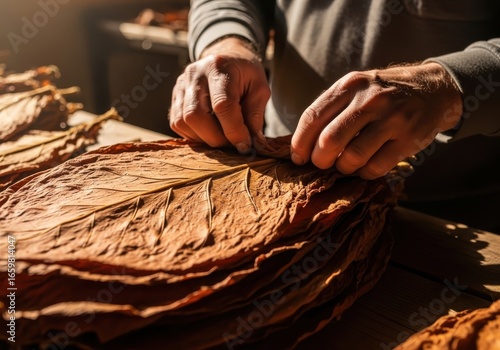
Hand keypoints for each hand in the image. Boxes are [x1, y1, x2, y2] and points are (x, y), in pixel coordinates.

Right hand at [169, 37, 269, 152]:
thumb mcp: (260, 88)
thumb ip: (256, 114)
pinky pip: (177, 124)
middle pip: (196, 116)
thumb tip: (253, 142)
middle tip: (233, 144)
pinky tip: (209, 132)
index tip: (245, 145)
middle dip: (216, 138)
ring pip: (183, 122)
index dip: (234, 130)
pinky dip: (194, 135)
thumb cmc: (245, 74)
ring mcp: (181, 85)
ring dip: (204, 138)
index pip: (222, 105)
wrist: (226, 58)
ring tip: (222, 138)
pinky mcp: (174, 97)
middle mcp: (195, 75)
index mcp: (219, 68)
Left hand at [290, 63, 462, 178]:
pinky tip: (365, 166)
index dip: (300, 143)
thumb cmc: (383, 93)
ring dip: (343, 168)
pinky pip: (375, 168)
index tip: (298, 158)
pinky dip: (364, 173)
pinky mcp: (408, 139)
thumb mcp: (356, 88)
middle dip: (320, 160)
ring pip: (352, 158)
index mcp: (350, 85)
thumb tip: (302, 143)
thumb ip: (331, 109)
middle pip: (329, 140)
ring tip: (346, 163)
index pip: (313, 117)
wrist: (433, 89)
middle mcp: (370, 100)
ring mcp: (391, 119)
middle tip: (323, 164)